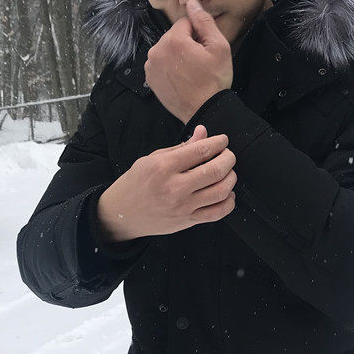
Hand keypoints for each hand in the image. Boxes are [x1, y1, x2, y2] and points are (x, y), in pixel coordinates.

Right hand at [96, 125, 236, 239]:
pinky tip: (227, 194)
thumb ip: (181, 147)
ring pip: (221, 192)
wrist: (122, 214)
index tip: (223, 140)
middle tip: (228, 155)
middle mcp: (174, 187)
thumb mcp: (153, 159)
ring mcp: (182, 206)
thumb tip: (203, 132)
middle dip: (228, 158)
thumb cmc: (137, 183)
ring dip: (231, 178)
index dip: (218, 142)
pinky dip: (229, 202)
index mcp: (163, 167)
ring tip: (228, 172)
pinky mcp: (187, 221)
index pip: (201, 150)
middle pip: (215, 170)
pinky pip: (217, 213)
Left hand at [144, 0, 232, 123]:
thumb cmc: (214, 81)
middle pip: (175, 35)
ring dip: (178, 55)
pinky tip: (182, 78)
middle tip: (200, 62)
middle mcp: (157, 50)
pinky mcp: (151, 77)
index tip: (205, 49)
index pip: (186, 23)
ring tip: (191, 72)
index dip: (199, 34)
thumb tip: (192, 3)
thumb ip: (204, 21)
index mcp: (173, 40)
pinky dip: (170, 67)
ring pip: (167, 49)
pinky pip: (161, 63)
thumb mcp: (219, 47)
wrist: (204, 110)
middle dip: (187, 44)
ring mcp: (152, 65)